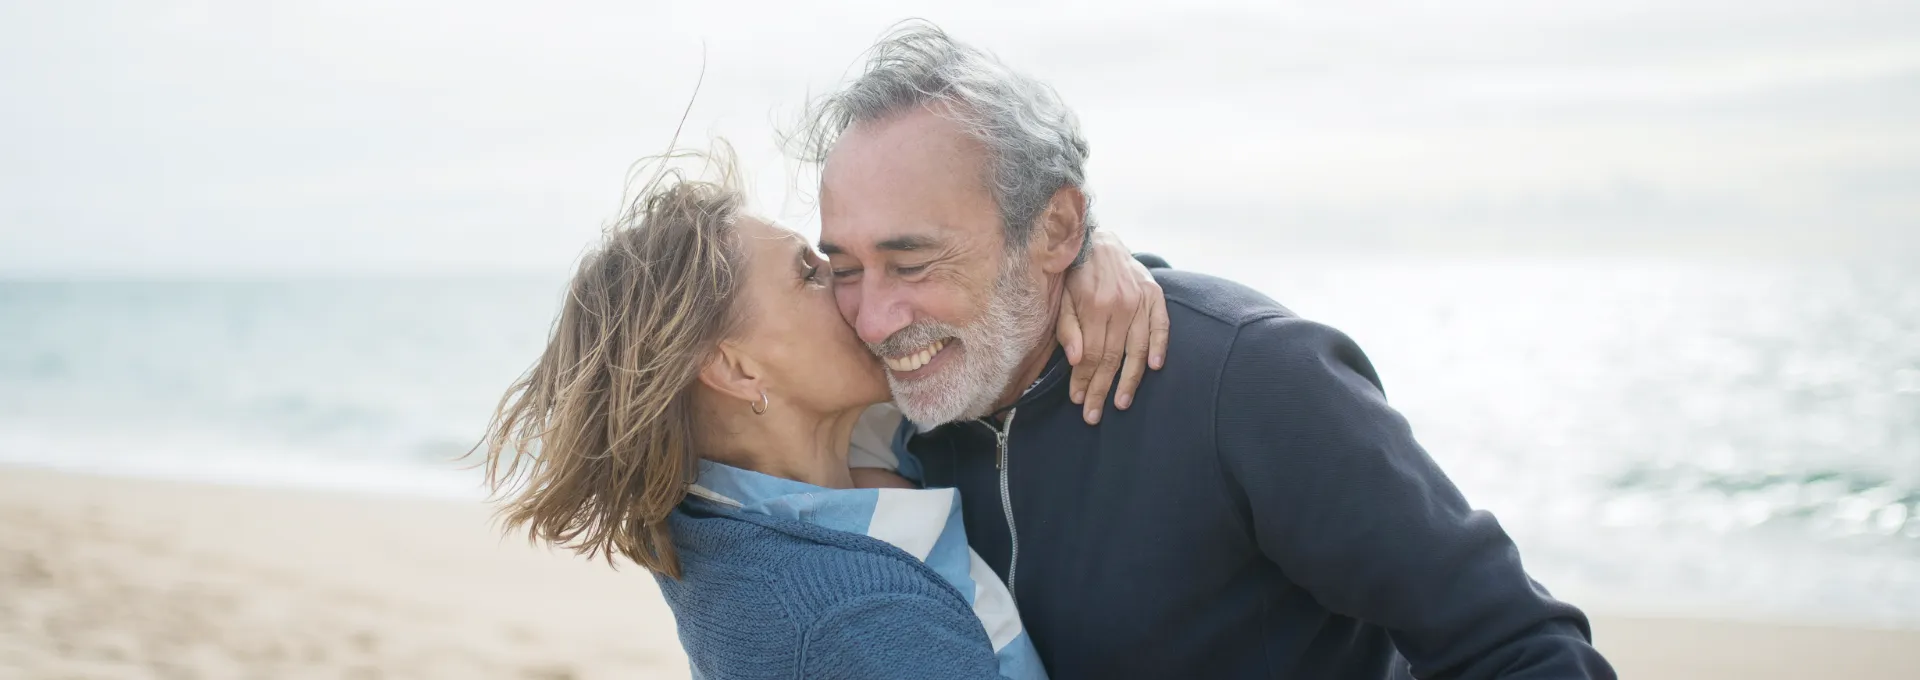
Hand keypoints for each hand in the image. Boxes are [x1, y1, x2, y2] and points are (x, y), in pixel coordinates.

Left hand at [1057, 231, 1169, 424]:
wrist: (1097, 238)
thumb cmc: (1074, 273)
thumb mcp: (1060, 297)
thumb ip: (1067, 327)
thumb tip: (1074, 360)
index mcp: (1093, 305)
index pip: (1090, 354)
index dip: (1084, 380)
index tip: (1078, 400)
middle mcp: (1120, 304)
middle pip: (1111, 357)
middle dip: (1101, 388)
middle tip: (1094, 415)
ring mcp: (1140, 299)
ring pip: (1137, 349)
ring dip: (1129, 379)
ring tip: (1121, 403)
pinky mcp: (1155, 294)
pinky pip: (1161, 325)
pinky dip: (1160, 346)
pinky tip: (1155, 368)